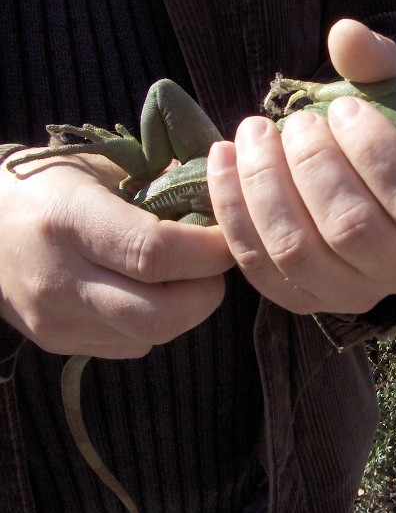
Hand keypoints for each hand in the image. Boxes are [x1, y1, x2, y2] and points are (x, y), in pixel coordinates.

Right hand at [0, 154, 232, 356]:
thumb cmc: (50, 184)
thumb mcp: (102, 166)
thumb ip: (165, 181)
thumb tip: (226, 197)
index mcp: (69, 220)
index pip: (156, 253)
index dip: (209, 251)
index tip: (229, 236)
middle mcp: (59, 278)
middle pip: (161, 315)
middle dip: (206, 292)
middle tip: (213, 265)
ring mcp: (55, 319)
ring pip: (152, 336)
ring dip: (186, 309)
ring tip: (185, 275)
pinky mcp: (59, 343)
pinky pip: (132, 346)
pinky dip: (157, 322)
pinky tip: (149, 291)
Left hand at [207, 19, 395, 313]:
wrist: (369, 194)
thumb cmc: (387, 142)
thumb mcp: (394, 102)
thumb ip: (378, 67)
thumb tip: (344, 33)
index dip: (373, 150)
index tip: (342, 108)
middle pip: (349, 228)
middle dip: (310, 164)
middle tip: (293, 123)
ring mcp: (350, 292)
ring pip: (297, 251)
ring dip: (263, 185)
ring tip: (252, 134)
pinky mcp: (301, 300)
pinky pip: (257, 265)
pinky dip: (231, 210)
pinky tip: (222, 159)